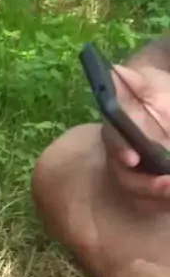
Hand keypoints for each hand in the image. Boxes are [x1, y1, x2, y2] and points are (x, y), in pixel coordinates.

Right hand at [101, 64, 169, 208]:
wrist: (166, 108)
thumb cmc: (158, 94)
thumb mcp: (149, 84)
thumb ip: (133, 82)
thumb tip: (113, 72)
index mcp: (118, 133)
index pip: (113, 142)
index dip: (120, 150)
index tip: (132, 158)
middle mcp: (123, 160)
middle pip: (128, 180)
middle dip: (149, 186)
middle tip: (169, 184)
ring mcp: (138, 177)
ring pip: (142, 198)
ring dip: (161, 199)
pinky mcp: (152, 189)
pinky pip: (155, 204)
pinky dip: (166, 203)